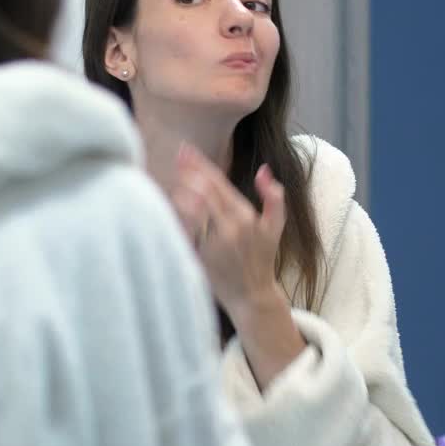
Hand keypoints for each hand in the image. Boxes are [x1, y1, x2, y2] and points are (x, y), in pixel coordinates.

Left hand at [170, 144, 305, 386]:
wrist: (251, 294)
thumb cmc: (262, 257)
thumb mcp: (275, 226)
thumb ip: (274, 196)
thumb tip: (264, 169)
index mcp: (244, 215)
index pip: (219, 183)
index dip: (201, 165)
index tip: (187, 151)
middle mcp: (229, 228)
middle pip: (204, 192)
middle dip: (189, 172)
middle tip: (176, 156)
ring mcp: (214, 244)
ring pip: (193, 211)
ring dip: (181, 191)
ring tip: (172, 176)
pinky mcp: (202, 258)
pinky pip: (186, 234)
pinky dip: (177, 218)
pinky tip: (169, 204)